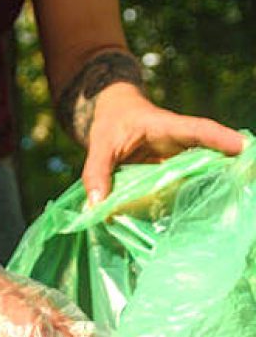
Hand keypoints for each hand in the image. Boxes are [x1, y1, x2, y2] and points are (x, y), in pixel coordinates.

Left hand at [82, 84, 244, 204]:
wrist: (114, 118)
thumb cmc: (111, 125)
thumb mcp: (99, 144)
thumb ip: (97, 172)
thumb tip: (96, 205)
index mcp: (168, 128)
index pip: (198, 130)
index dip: (220, 138)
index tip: (242, 146)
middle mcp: (180, 144)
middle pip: (211, 153)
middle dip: (229, 166)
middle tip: (245, 181)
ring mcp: (179, 160)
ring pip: (201, 172)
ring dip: (213, 185)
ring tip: (227, 204)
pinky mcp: (172, 174)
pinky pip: (185, 185)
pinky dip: (189, 198)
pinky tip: (194, 218)